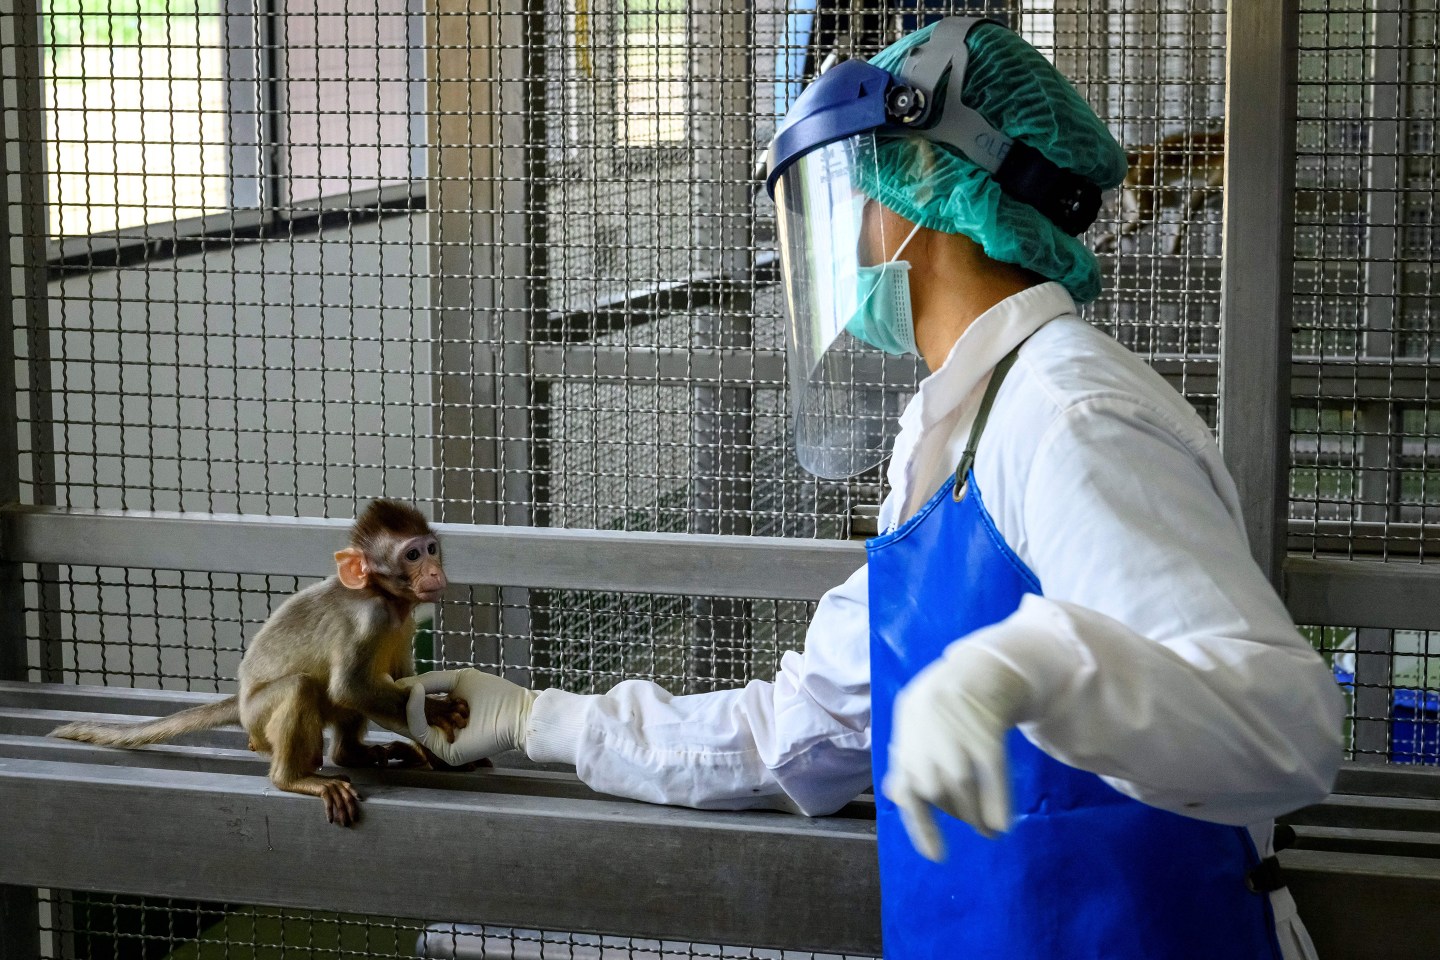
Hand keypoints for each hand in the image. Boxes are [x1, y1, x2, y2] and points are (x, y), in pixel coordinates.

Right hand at [397, 669, 537, 766]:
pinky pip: (420, 730)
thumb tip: (401, 684)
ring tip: (395, 685)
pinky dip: (415, 710)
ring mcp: (442, 743)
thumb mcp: (458, 680)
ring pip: (410, 724)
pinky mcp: (445, 752)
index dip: (400, 694)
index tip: (386, 679)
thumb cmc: (496, 694)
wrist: (519, 712)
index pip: (415, 707)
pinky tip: (415, 692)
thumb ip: (431, 681)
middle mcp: (441, 731)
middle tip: (377, 685)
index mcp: (445, 715)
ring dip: (402, 703)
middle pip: (407, 719)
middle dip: (392, 702)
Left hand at [881, 642, 1032, 860]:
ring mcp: (956, 734)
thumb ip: (906, 757)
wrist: (980, 668)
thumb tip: (895, 793)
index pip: (905, 789)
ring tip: (989, 832)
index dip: (920, 826)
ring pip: (962, 789)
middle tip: (973, 826)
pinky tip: (1003, 825)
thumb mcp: (915, 723)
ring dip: (976, 818)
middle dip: (955, 815)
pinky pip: (992, 776)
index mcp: (906, 737)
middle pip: (936, 792)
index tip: (938, 856)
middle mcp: (926, 737)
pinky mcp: (987, 732)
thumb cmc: (944, 704)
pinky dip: (997, 804)